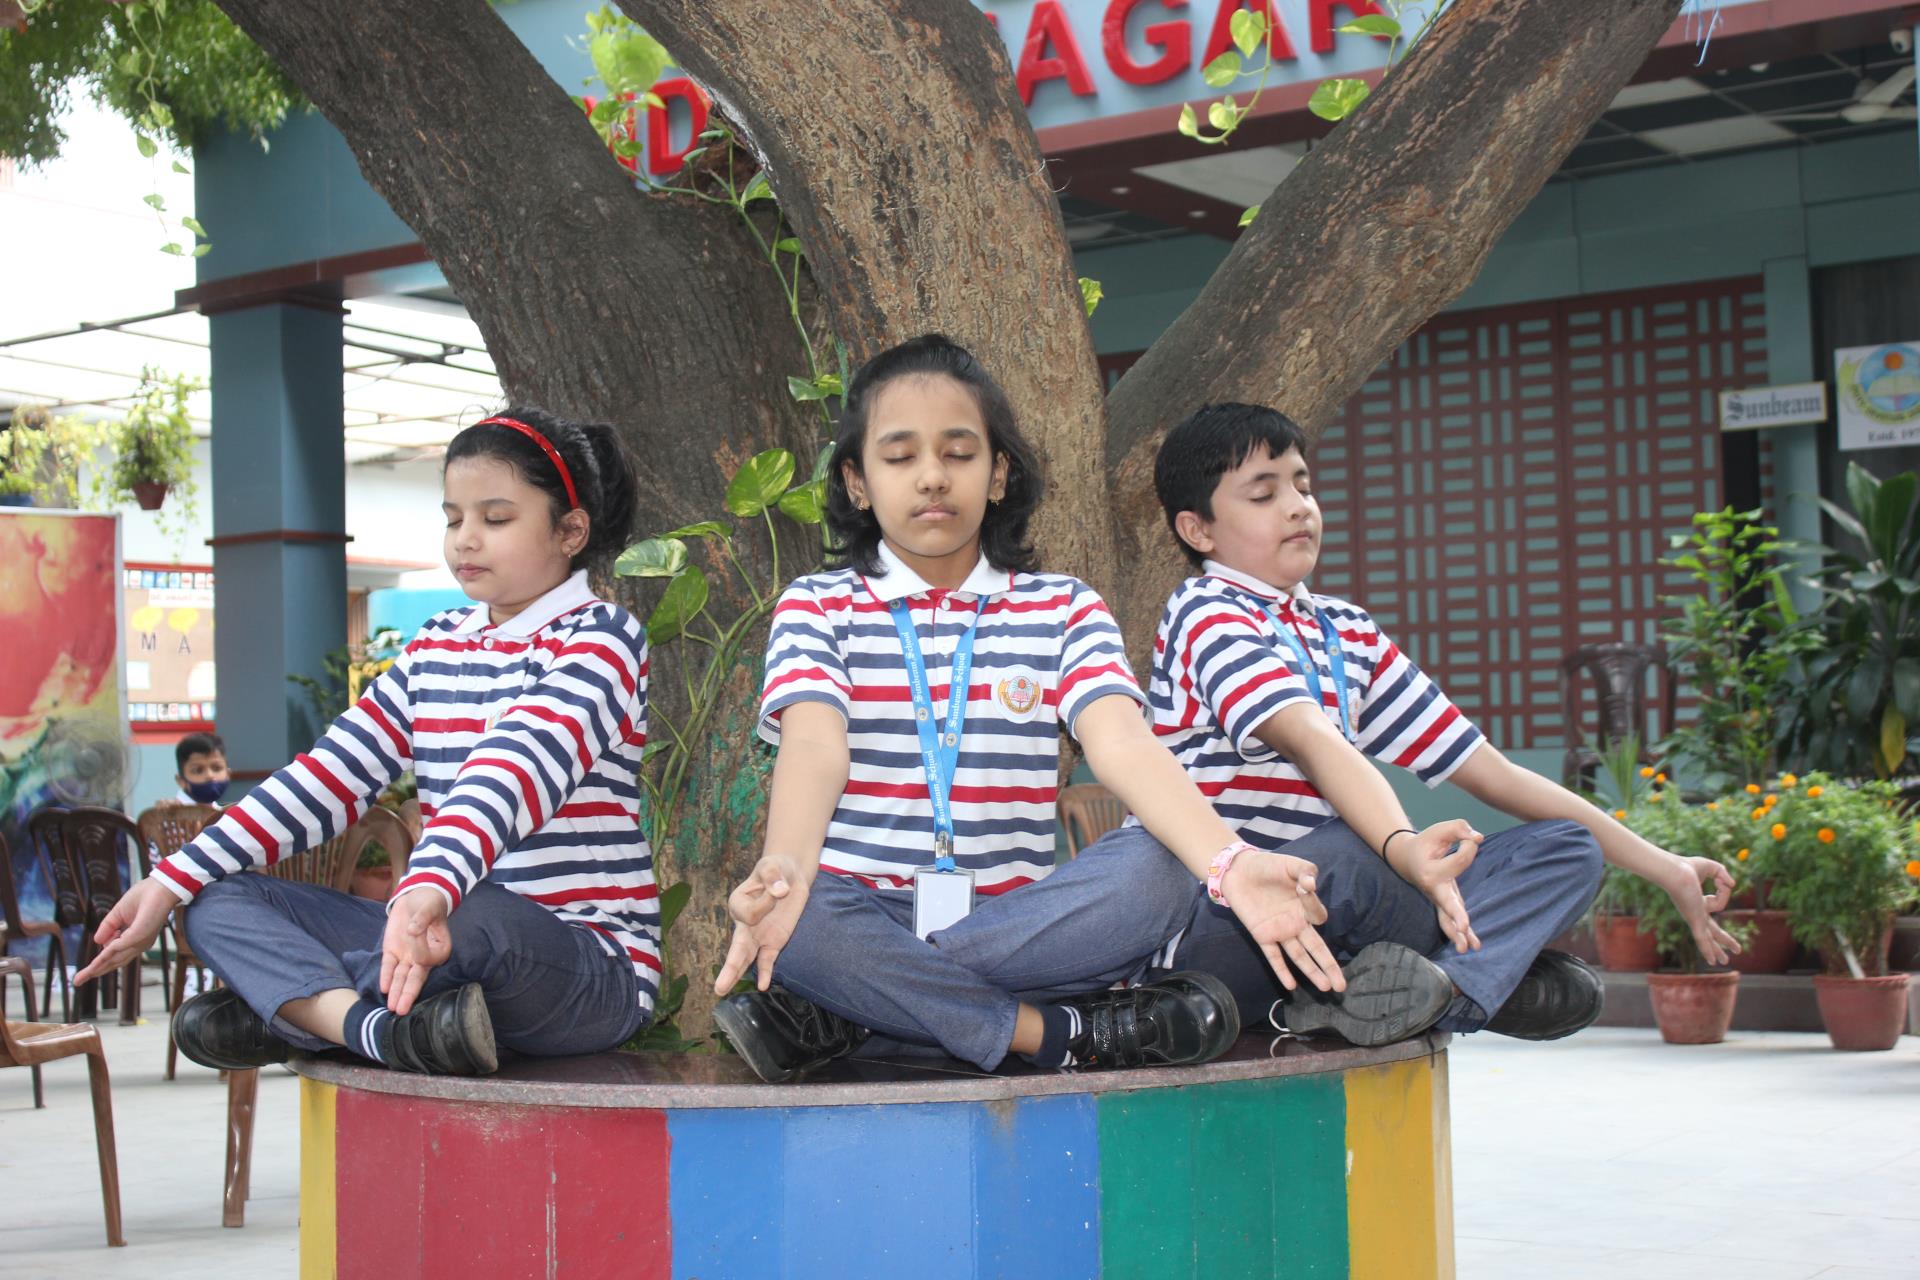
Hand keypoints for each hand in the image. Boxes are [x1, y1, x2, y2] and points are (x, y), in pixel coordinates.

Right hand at [74, 878, 178, 983]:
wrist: (161, 886)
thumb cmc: (144, 896)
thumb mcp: (119, 913)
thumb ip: (108, 927)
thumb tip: (97, 943)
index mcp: (135, 939)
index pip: (116, 956)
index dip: (100, 964)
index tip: (84, 974)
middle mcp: (139, 944)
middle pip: (114, 961)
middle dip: (95, 971)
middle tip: (78, 981)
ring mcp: (141, 940)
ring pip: (115, 957)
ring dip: (98, 967)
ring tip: (82, 976)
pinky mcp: (140, 934)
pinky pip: (120, 946)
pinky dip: (107, 952)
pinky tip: (97, 958)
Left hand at [380, 887, 451, 1014]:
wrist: (415, 898)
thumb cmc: (429, 903)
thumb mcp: (429, 906)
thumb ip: (422, 918)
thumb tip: (412, 929)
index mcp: (440, 949)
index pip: (427, 958)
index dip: (419, 951)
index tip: (413, 931)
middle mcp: (424, 958)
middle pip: (416, 977)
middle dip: (408, 994)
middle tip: (402, 1011)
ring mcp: (407, 956)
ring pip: (401, 977)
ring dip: (397, 992)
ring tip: (393, 1008)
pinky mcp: (393, 951)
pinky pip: (389, 966)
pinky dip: (386, 976)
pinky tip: (384, 989)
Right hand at [713, 855, 809, 994]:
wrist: (789, 877)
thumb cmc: (776, 870)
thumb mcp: (772, 865)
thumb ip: (773, 876)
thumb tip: (781, 891)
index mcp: (738, 903)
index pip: (750, 913)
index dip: (766, 903)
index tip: (779, 888)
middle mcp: (744, 924)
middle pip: (736, 947)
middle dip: (729, 967)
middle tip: (718, 988)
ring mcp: (758, 936)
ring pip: (745, 958)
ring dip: (737, 974)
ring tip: (722, 991)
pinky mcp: (773, 942)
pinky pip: (767, 959)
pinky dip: (766, 972)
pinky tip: (763, 985)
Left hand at [1221, 851, 1345, 993]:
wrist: (1238, 870)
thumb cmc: (1267, 866)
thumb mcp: (1289, 864)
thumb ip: (1305, 870)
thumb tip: (1311, 884)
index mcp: (1304, 906)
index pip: (1318, 916)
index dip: (1313, 904)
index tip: (1305, 887)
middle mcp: (1295, 923)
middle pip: (1317, 948)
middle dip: (1329, 965)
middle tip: (1341, 986)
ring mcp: (1279, 931)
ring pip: (1299, 956)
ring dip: (1312, 971)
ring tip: (1325, 987)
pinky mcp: (1262, 935)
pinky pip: (1274, 956)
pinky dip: (1281, 970)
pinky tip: (1290, 985)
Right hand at [1383, 820, 1482, 953]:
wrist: (1408, 859)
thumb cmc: (1426, 844)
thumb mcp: (1439, 829)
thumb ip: (1458, 827)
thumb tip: (1477, 839)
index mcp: (1430, 871)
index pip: (1461, 860)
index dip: (1468, 844)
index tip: (1466, 838)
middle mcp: (1433, 889)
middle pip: (1447, 902)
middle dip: (1456, 914)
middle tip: (1463, 926)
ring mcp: (1438, 900)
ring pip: (1447, 920)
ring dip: (1457, 934)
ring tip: (1466, 948)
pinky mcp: (1445, 905)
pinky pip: (1452, 922)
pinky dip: (1462, 935)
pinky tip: (1474, 947)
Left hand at [1661, 854, 1740, 966]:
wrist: (1673, 871)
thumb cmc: (1686, 866)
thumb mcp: (1712, 868)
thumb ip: (1724, 875)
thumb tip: (1732, 885)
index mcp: (1697, 902)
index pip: (1717, 905)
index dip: (1724, 889)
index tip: (1722, 880)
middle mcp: (1695, 912)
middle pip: (1711, 930)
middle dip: (1721, 942)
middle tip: (1729, 954)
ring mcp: (1694, 918)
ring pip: (1709, 937)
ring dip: (1718, 950)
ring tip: (1724, 963)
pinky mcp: (1694, 920)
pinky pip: (1702, 938)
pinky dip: (1707, 950)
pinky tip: (1712, 962)